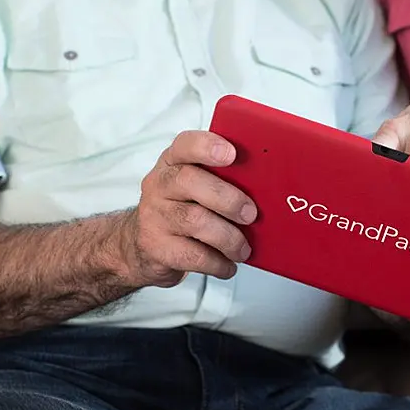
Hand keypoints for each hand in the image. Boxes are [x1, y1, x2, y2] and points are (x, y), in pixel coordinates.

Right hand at [123, 130, 256, 287]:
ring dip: (228, 237)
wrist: (142, 246)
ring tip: (242, 249)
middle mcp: (159, 185)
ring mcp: (153, 216)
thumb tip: (267, 188)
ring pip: (194, 220)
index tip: (232, 154)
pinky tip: (227, 265)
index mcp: (173, 163)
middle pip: (190, 181)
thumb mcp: (195, 187)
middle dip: (228, 198)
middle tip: (250, 214)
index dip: (207, 146)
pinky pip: (192, 254)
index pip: (185, 144)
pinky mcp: (155, 247)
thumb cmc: (181, 209)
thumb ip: (221, 180)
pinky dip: (217, 262)